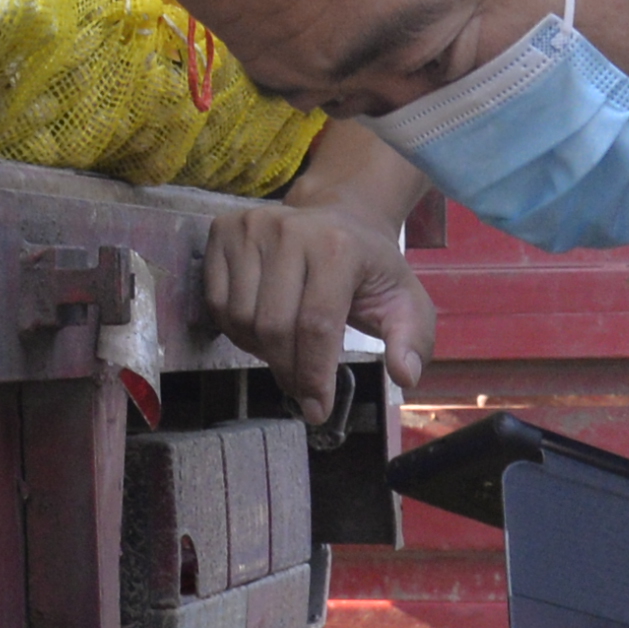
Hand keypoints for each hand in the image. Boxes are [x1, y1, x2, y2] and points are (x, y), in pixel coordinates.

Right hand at [200, 131, 432, 425]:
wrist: (340, 217)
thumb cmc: (370, 267)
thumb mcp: (405, 302)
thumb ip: (411, 341)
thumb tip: (405, 376)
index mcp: (337, 247)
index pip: (316, 325)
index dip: (313, 375)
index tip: (317, 410)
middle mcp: (289, 230)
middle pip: (274, 326)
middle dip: (287, 371)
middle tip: (301, 390)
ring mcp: (251, 227)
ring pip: (240, 319)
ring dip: (260, 351)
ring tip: (286, 350)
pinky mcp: (223, 231)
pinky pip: (216, 303)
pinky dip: (236, 330)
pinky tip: (262, 328)